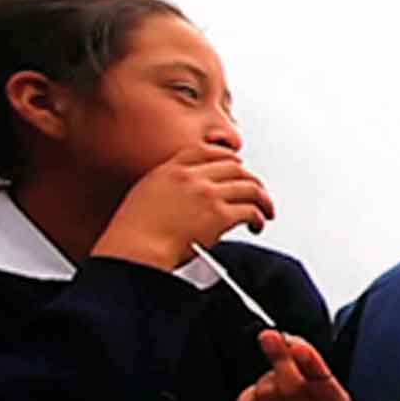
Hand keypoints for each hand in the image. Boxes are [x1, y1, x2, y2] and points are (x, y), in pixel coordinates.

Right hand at [91, 145, 276, 269]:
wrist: (134, 249)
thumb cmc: (134, 233)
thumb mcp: (144, 194)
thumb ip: (167, 186)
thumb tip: (184, 194)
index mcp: (171, 170)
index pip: (207, 152)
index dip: (228, 158)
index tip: (237, 166)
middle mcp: (191, 177)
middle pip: (235, 167)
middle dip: (252, 180)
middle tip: (258, 193)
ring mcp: (207, 194)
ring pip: (250, 187)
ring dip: (263, 200)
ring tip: (265, 211)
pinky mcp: (219, 215)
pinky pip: (251, 211)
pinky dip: (259, 218)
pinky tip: (257, 225)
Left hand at [234, 331, 351, 400]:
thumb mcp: (317, 382)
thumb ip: (308, 360)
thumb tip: (289, 341)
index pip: (324, 384)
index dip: (311, 364)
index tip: (297, 347)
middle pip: (292, 388)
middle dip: (280, 359)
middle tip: (270, 337)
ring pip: (267, 394)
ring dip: (266, 381)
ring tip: (274, 384)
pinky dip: (249, 395)